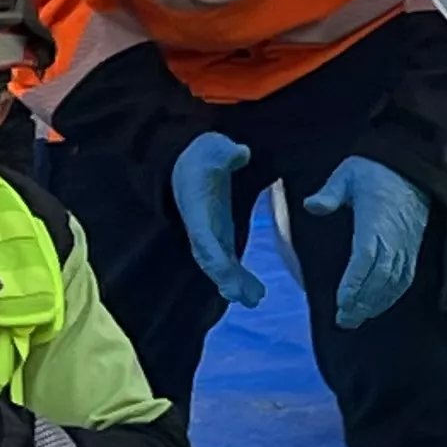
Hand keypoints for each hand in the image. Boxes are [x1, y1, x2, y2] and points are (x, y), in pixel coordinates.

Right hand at [171, 131, 261, 308]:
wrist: (189, 164)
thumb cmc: (202, 155)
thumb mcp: (213, 148)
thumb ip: (227, 153)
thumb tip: (243, 153)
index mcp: (197, 211)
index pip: (203, 238)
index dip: (213, 256)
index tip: (224, 271)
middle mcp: (200, 230)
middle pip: (209, 260)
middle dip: (224, 278)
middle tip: (241, 296)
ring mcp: (210, 237)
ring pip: (220, 267)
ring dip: (235, 284)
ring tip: (255, 299)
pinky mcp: (220, 240)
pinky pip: (228, 265)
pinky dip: (240, 281)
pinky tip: (258, 294)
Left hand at [303, 155, 431, 328]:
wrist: (414, 164)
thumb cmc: (376, 170)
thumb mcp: (349, 173)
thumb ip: (330, 192)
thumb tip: (311, 205)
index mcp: (376, 220)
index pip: (366, 257)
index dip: (355, 282)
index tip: (341, 301)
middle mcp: (394, 237)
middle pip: (379, 277)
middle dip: (362, 301)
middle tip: (343, 320)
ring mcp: (407, 245)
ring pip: (393, 282)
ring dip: (375, 303)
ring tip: (356, 319)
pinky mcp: (414, 249)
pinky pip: (405, 278)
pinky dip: (392, 295)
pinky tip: (377, 306)